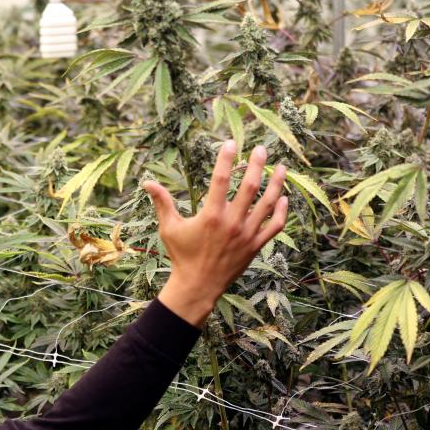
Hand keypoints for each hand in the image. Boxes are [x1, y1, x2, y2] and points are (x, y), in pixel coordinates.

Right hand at [144, 141, 288, 328]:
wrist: (198, 286)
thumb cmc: (182, 256)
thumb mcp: (169, 228)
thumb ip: (162, 203)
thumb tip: (147, 182)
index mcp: (211, 216)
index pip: (221, 179)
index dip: (226, 158)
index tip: (231, 143)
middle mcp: (232, 223)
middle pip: (250, 187)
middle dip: (257, 164)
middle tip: (261, 149)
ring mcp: (246, 235)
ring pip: (268, 203)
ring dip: (276, 183)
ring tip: (280, 167)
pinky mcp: (255, 246)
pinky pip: (274, 226)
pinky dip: (281, 211)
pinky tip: (283, 198)